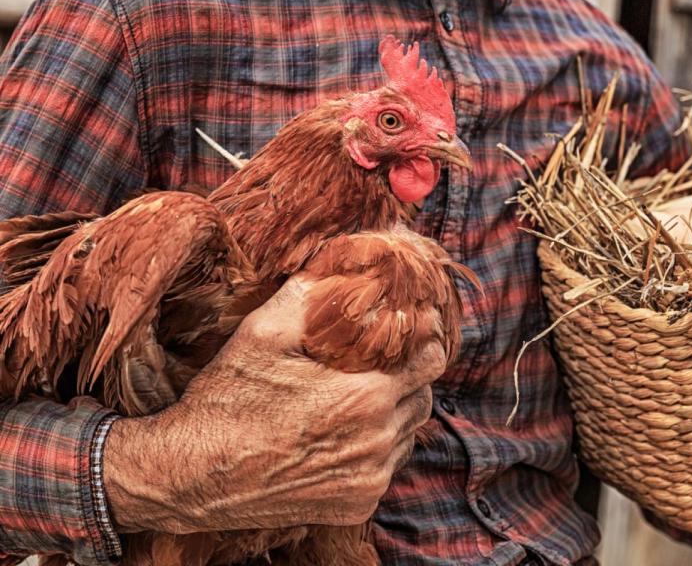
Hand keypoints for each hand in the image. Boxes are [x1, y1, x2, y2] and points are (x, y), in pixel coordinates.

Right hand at [104, 276, 444, 533]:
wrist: (190, 475)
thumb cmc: (227, 398)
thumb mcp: (264, 330)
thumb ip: (313, 290)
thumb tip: (347, 256)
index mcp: (367, 396)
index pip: (431, 358)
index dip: (423, 337)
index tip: (411, 326)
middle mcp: (378, 442)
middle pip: (424, 396)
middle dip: (408, 375)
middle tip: (378, 363)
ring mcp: (369, 478)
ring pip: (408, 433)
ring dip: (394, 412)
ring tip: (354, 397)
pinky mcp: (356, 505)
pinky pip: (386, 467)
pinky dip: (375, 448)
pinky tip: (339, 434)